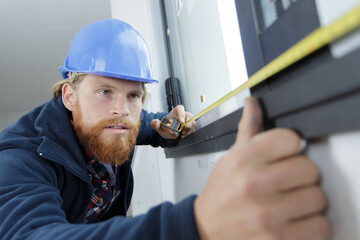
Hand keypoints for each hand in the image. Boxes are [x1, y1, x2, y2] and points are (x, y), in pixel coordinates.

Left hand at [150, 105, 195, 138]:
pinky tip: (182, 136)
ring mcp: (188, 120)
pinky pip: (193, 129)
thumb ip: (155, 124)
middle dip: (187, 124)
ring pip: (193, 122)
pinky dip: (189, 133)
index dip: (181, 114)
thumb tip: (155, 122)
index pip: (180, 108)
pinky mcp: (190, 126)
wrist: (169, 132)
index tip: (181, 122)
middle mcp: (183, 114)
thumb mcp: (159, 126)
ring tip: (182, 134)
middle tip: (182, 130)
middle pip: (189, 116)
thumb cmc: (165, 127)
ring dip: (188, 129)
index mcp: (176, 112)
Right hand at [194, 96, 329, 239]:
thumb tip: (252, 103)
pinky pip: (319, 226)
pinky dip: (312, 225)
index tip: (285, 155)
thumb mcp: (231, 157)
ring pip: (318, 198)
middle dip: (302, 176)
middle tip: (289, 181)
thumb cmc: (221, 193)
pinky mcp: (278, 239)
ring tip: (291, 202)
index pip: (291, 139)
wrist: (207, 228)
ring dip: (308, 201)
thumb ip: (248, 129)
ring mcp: (266, 214)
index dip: (291, 148)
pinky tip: (295, 219)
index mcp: (243, 159)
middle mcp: (253, 184)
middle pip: (310, 169)